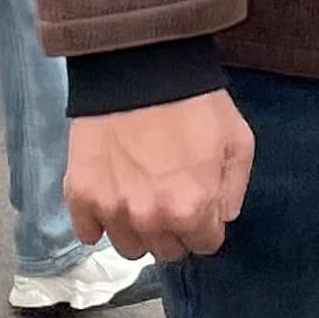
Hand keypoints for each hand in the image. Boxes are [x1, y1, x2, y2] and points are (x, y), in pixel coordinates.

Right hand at [67, 91, 253, 259]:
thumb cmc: (194, 101)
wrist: (141, 66)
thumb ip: (234, 190)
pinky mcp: (80, 195)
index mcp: (192, 208)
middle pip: (166, 251)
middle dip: (174, 228)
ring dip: (138, 229)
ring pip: (129, 248)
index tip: (199, 202)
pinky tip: (112, 195)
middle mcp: (150, 218)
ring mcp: (111, 209)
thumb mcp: (238, 141)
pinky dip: (99, 221)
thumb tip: (221, 217)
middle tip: (171, 194)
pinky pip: (88, 233)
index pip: (204, 245)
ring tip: (141, 194)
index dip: (206, 223)